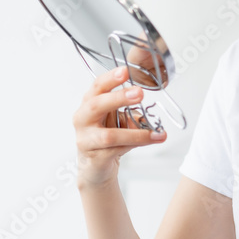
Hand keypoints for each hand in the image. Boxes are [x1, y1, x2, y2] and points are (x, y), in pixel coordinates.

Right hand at [72, 65, 166, 188]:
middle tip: (139, 93)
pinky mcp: (94, 157)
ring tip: (154, 133)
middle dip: (118, 98)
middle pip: (96, 105)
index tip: (125, 71)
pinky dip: (136, 144)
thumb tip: (149, 114)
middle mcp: (83, 119)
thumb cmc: (105, 138)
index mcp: (89, 104)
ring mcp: (86, 139)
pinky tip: (149, 140)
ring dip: (135, 133)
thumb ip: (131, 114)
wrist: (95, 167)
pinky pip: (117, 149)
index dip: (110, 78)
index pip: (97, 86)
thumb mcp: (119, 120)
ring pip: (109, 135)